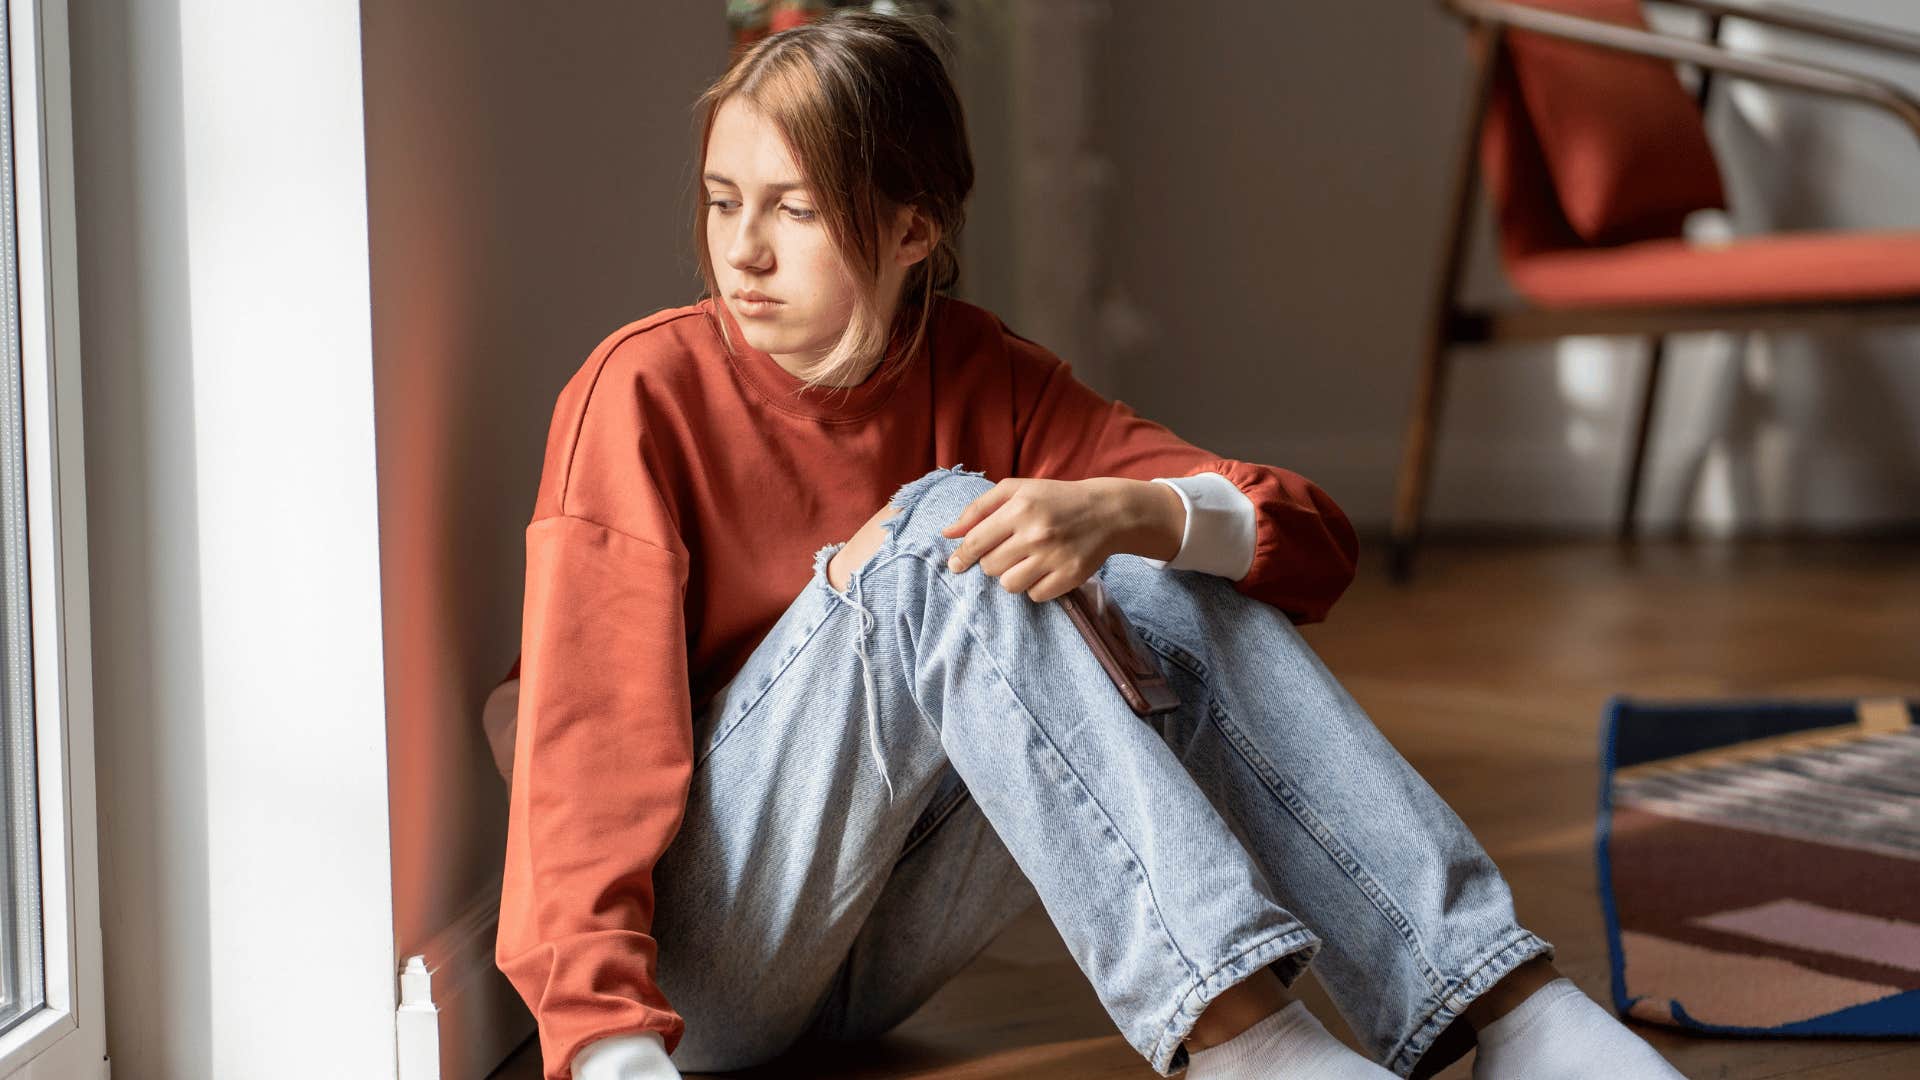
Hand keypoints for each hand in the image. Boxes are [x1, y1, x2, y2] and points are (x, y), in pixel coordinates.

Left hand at [941, 477, 1182, 602]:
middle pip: (990, 567)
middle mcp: (1037, 533)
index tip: (956, 564)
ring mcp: (1055, 557)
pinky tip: (1044, 570)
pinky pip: (1035, 596)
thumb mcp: (1016, 490)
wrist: (1106, 512)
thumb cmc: (1054, 499)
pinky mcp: (1071, 576)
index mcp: (1020, 508)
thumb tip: (947, 534)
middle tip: (1008, 552)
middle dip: (992, 562)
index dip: (962, 556)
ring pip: (1009, 586)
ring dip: (1011, 577)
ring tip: (1025, 562)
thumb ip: (978, 509)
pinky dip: (1035, 587)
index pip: (976, 542)